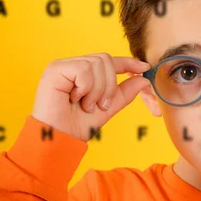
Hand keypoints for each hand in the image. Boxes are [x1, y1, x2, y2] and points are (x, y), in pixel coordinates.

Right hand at [31, 53, 151, 141]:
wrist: (60, 140)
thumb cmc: (78, 126)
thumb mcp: (108, 108)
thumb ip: (124, 92)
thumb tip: (143, 79)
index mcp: (83, 73)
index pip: (109, 61)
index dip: (128, 63)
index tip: (144, 67)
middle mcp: (73, 66)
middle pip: (106, 60)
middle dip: (109, 86)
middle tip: (100, 105)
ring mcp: (63, 66)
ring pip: (96, 64)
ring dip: (97, 90)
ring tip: (86, 105)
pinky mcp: (55, 69)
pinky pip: (83, 69)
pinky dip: (86, 87)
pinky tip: (74, 99)